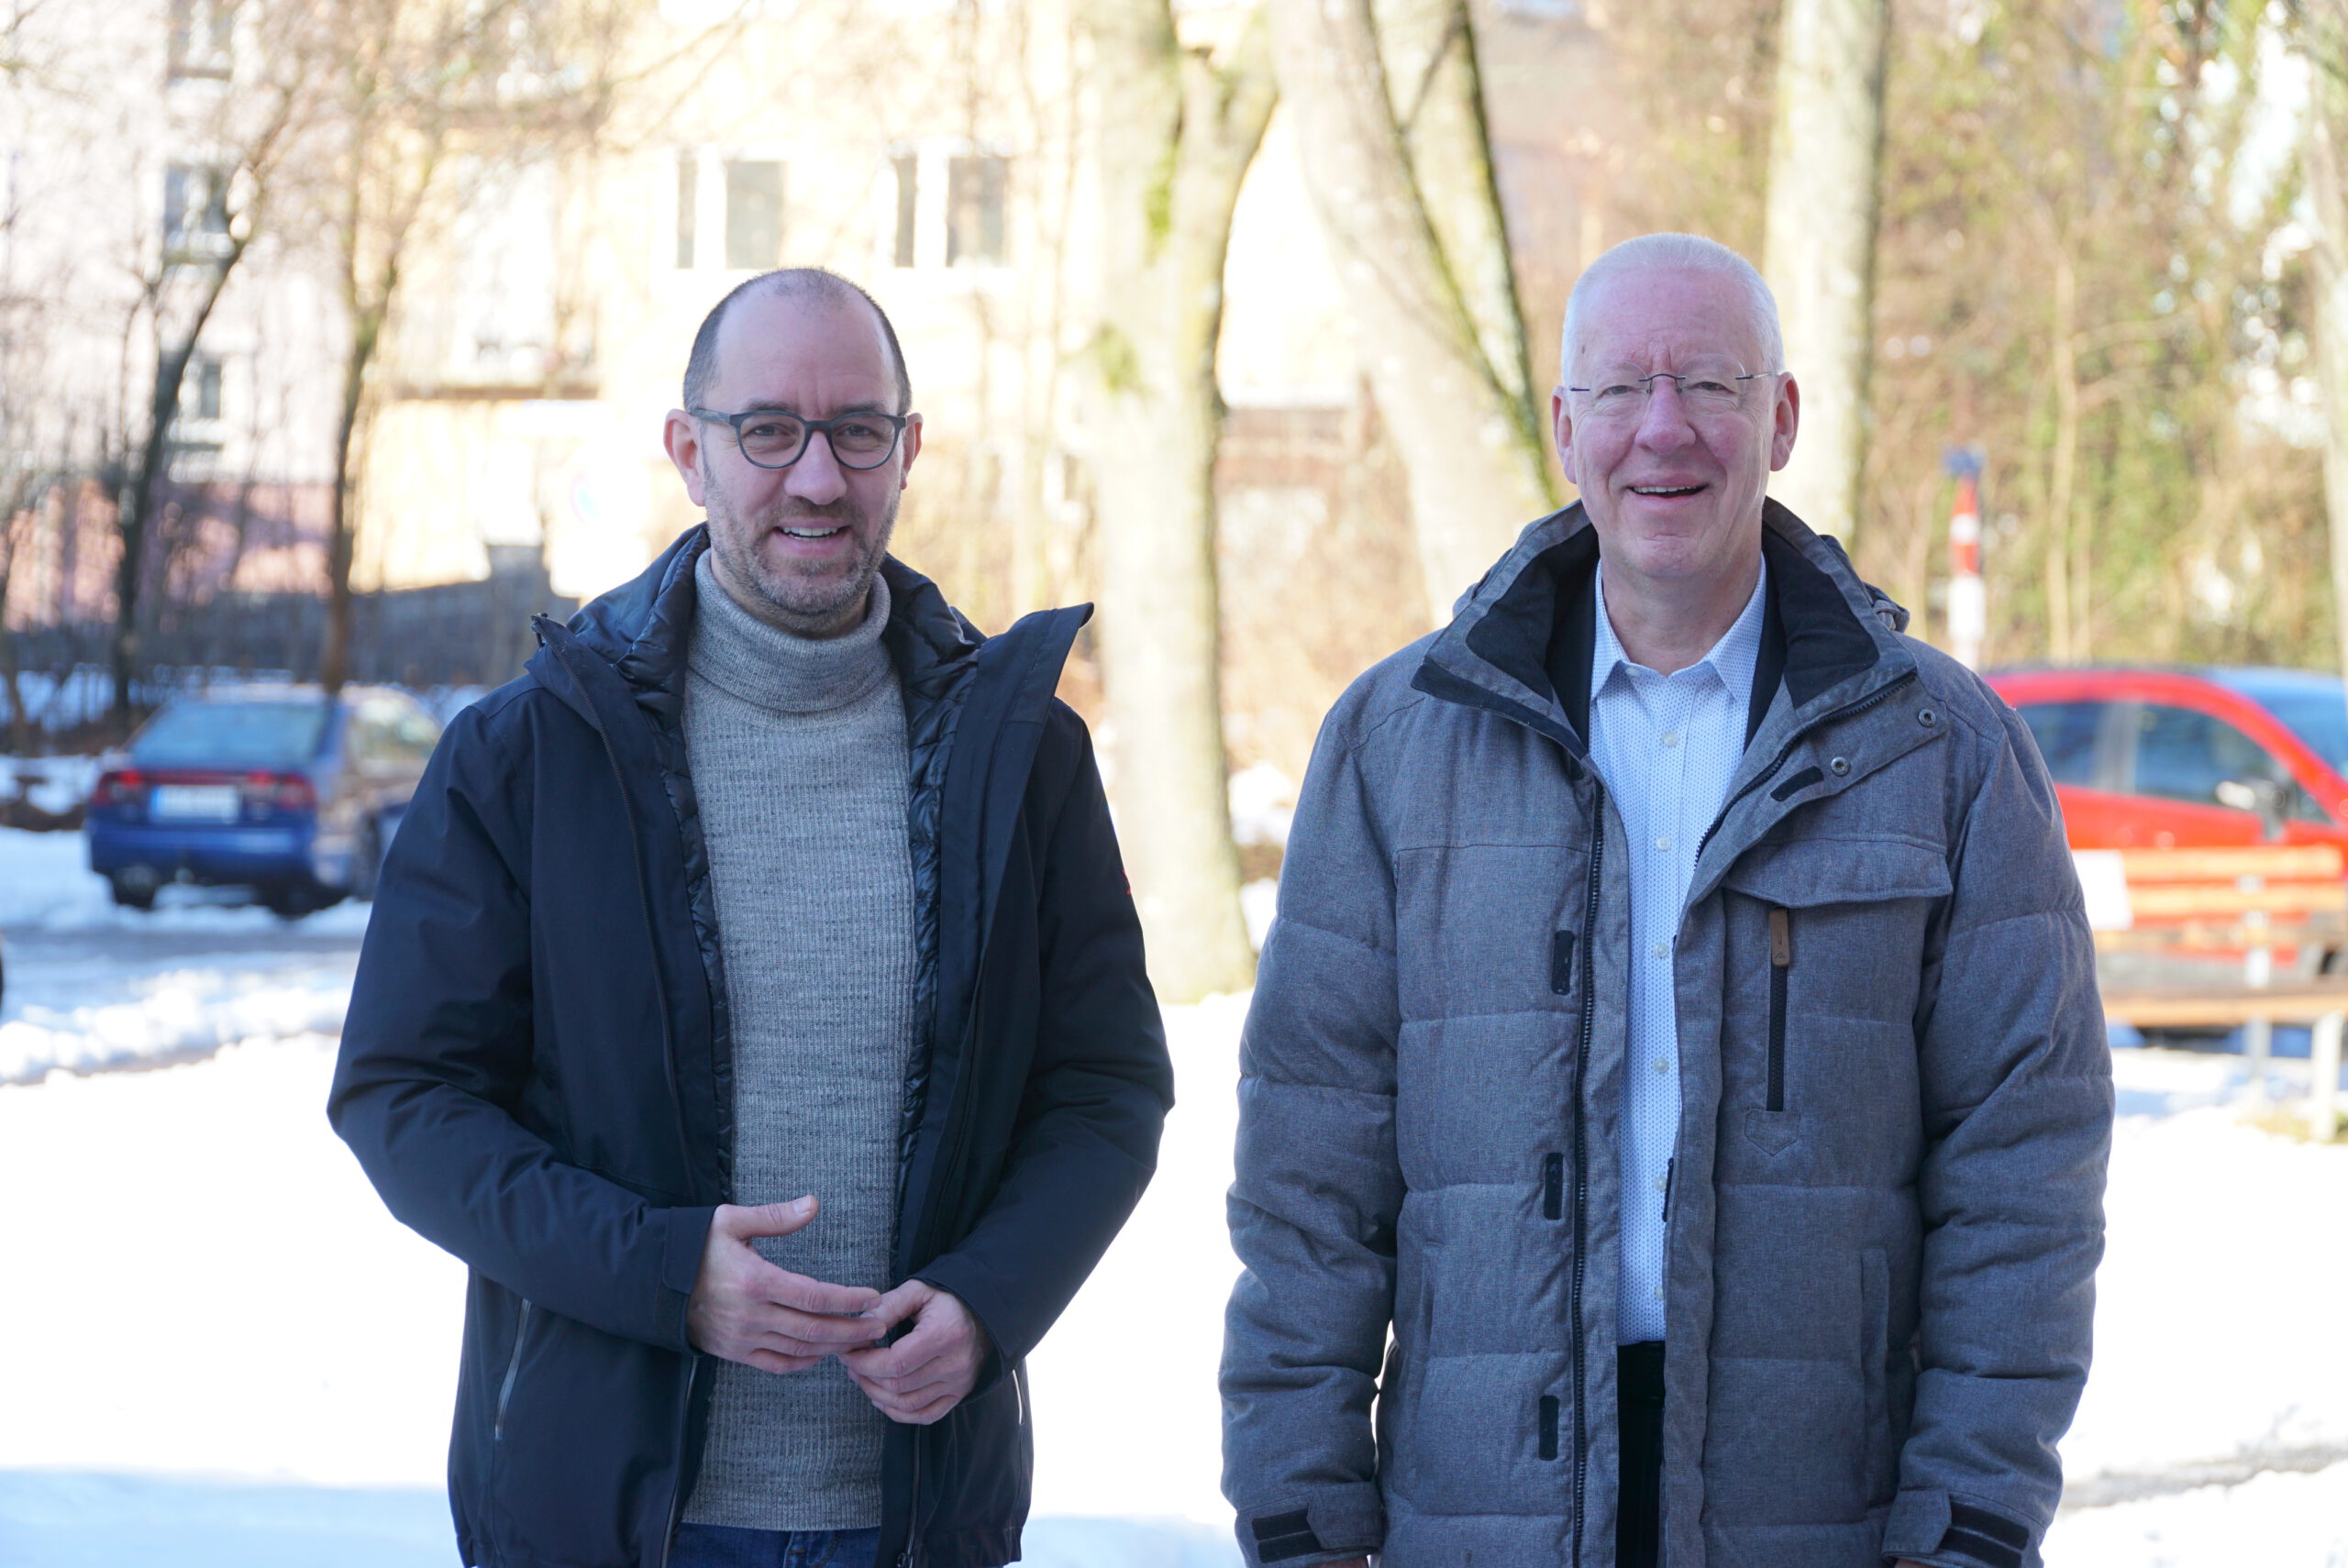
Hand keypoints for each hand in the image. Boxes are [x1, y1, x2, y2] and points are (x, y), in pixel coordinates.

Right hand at [685, 1197, 882, 1372]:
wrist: (652, 1282)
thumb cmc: (695, 1247)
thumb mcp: (731, 1221)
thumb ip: (776, 1217)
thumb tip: (813, 1203)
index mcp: (756, 1281)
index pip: (814, 1296)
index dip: (848, 1300)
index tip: (872, 1297)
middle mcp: (752, 1315)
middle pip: (814, 1330)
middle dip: (852, 1331)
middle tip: (880, 1327)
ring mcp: (743, 1338)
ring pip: (799, 1350)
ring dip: (834, 1347)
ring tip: (861, 1341)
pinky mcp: (734, 1352)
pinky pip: (776, 1365)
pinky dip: (803, 1363)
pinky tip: (821, 1354)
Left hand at [839, 1278, 989, 1424]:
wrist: (986, 1312)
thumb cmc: (948, 1298)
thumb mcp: (919, 1290)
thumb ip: (888, 1306)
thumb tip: (861, 1326)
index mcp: (945, 1335)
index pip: (896, 1363)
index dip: (866, 1362)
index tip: (849, 1353)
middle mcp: (954, 1364)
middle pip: (899, 1386)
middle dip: (867, 1377)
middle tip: (852, 1364)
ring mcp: (959, 1383)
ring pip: (908, 1404)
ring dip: (878, 1396)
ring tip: (863, 1378)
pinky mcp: (959, 1394)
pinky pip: (925, 1415)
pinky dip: (899, 1413)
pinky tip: (882, 1399)